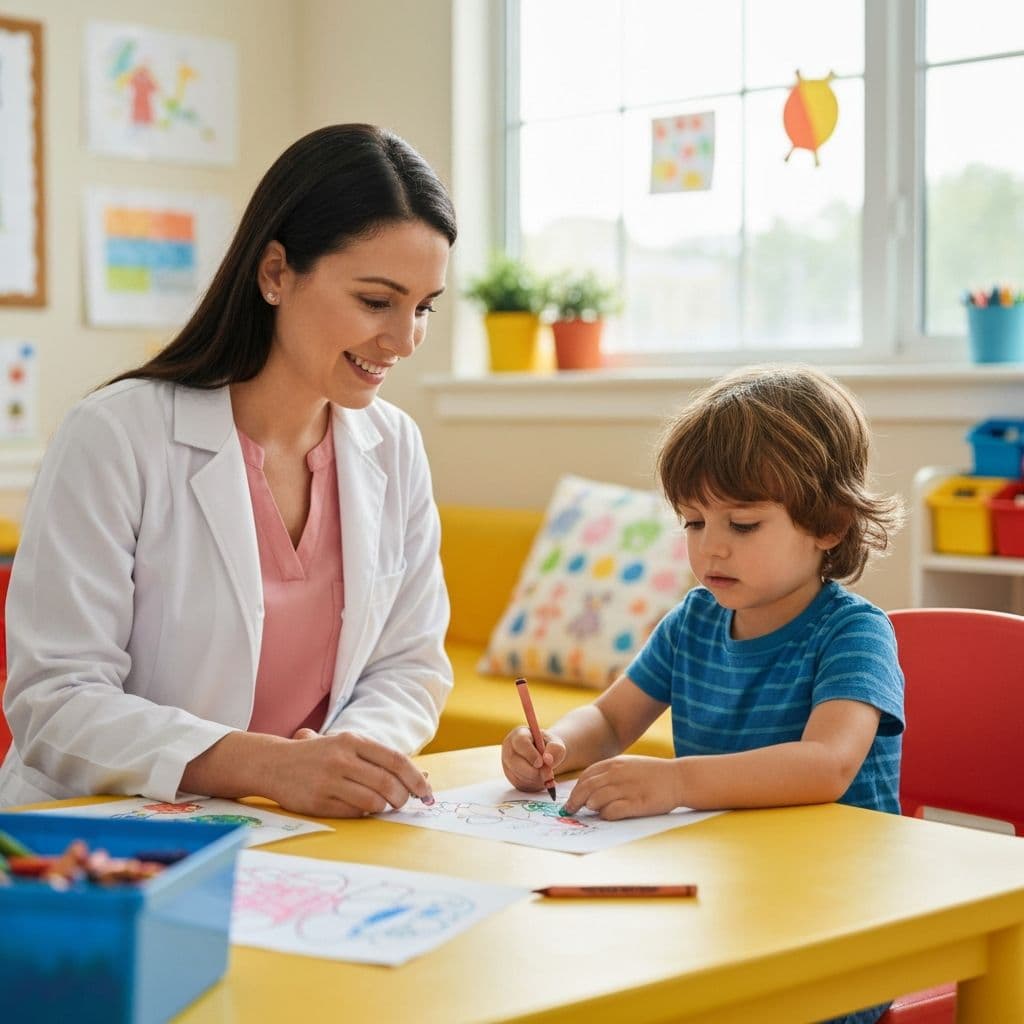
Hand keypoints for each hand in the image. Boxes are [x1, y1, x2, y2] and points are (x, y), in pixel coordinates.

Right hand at [266, 729, 432, 817]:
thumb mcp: (347, 746)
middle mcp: (342, 759)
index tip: (427, 791)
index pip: (396, 760)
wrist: (273, 763)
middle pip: (388, 783)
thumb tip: (424, 776)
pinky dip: (364, 814)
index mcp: (353, 741)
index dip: (416, 778)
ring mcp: (329, 781)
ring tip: (384, 806)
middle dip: (403, 797)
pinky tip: (361, 808)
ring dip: (385, 808)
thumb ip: (380, 759)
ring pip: (373, 802)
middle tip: (404, 803)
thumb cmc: (319, 755)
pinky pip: (353, 813)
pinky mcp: (318, 802)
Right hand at [501, 725, 566, 792]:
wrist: (543, 754)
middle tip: (548, 774)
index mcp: (519, 734)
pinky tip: (540, 778)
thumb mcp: (555, 743)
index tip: (541, 763)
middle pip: (515, 762)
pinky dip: (533, 785)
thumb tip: (548, 760)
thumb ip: (555, 748)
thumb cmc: (548, 746)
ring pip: (518, 775)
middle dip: (533, 771)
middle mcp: (509, 748)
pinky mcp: (510, 776)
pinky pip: (520, 784)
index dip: (530, 754)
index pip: (520, 742)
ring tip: (546, 773)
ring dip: (535, 778)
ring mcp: (507, 763)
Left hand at [562, 755, 682, 819]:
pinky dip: (605, 815)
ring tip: (590, 812)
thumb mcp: (628, 764)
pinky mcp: (637, 804)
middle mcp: (618, 774)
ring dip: (590, 807)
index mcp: (615, 763)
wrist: (679, 778)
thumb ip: (609, 773)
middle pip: (587, 788)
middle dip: (575, 801)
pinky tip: (606, 816)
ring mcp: (627, 788)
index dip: (575, 789)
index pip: (586, 776)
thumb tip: (588, 788)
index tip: (571, 800)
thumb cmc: (651, 773)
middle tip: (569, 811)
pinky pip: (613, 811)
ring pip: (596, 799)